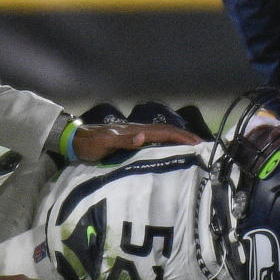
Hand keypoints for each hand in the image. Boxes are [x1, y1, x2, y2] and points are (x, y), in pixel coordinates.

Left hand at [72, 123, 202, 162]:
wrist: (77, 140)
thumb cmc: (90, 144)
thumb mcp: (105, 144)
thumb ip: (124, 141)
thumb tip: (145, 137)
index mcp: (136, 130)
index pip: (164, 132)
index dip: (181, 137)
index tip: (197, 143)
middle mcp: (139, 130)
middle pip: (167, 132)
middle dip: (185, 137)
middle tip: (202, 146)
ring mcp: (136, 134)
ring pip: (163, 135)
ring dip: (178, 139)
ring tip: (193, 147)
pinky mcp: (132, 140)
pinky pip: (155, 140)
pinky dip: (168, 143)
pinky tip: (172, 149)